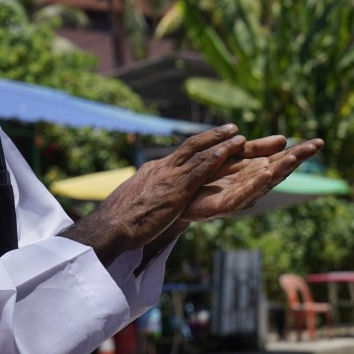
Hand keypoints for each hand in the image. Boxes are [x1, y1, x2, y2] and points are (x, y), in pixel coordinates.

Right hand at [61, 124, 246, 263]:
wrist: (113, 225)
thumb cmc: (120, 219)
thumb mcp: (135, 199)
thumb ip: (147, 193)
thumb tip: (148, 196)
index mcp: (154, 170)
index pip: (180, 154)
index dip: (199, 146)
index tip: (213, 141)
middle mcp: (163, 167)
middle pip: (192, 145)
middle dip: (213, 135)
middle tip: (231, 128)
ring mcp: (171, 176)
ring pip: (200, 153)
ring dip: (222, 143)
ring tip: (240, 136)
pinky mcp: (178, 189)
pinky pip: (200, 169)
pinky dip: (216, 158)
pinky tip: (229, 152)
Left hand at [181, 136, 324, 221]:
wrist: (179, 195)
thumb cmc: (208, 176)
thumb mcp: (234, 156)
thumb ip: (255, 150)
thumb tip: (284, 139)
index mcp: (255, 171)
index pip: (281, 159)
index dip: (299, 151)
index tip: (318, 142)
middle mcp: (252, 184)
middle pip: (278, 170)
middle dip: (296, 158)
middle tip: (315, 147)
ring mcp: (241, 196)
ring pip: (264, 182)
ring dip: (280, 170)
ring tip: (294, 157)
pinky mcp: (225, 206)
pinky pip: (243, 195)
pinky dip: (256, 185)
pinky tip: (266, 175)